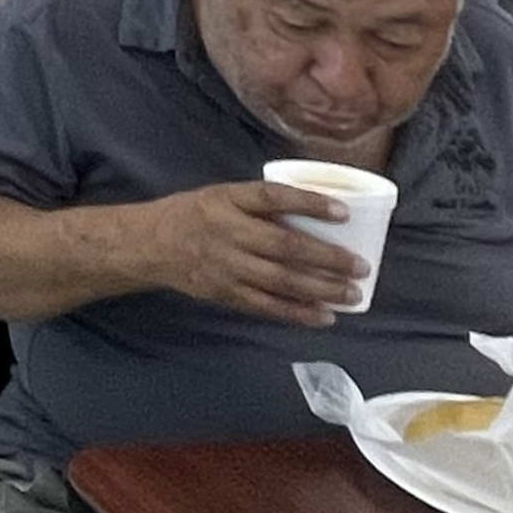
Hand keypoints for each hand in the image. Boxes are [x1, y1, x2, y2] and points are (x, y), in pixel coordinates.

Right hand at [138, 181, 364, 329]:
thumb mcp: (222, 195)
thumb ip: (260, 204)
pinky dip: (297, 313)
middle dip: (327, 258)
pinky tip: (324, 316)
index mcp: (227, 201)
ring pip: (280, 281)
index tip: (344, 212)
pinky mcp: (225, 293)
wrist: (150, 245)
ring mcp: (226, 267)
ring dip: (321, 290)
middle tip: (361, 266)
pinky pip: (266, 306)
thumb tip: (316, 212)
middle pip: (284, 246)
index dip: (309, 204)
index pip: (273, 198)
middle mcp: (227, 232)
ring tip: (352, 294)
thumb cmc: (195, 214)